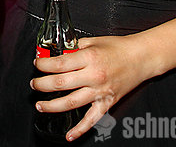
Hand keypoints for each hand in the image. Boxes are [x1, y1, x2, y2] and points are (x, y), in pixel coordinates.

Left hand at [31, 35, 154, 141]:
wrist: (141, 57)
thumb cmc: (118, 48)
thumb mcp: (93, 41)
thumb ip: (74, 47)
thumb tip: (58, 52)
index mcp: (89, 58)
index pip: (59, 64)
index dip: (43, 65)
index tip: (37, 64)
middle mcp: (94, 75)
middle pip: (60, 83)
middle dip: (42, 85)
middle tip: (34, 84)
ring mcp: (100, 91)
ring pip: (71, 102)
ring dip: (52, 105)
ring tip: (40, 105)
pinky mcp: (108, 102)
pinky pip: (92, 119)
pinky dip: (80, 129)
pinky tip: (69, 135)